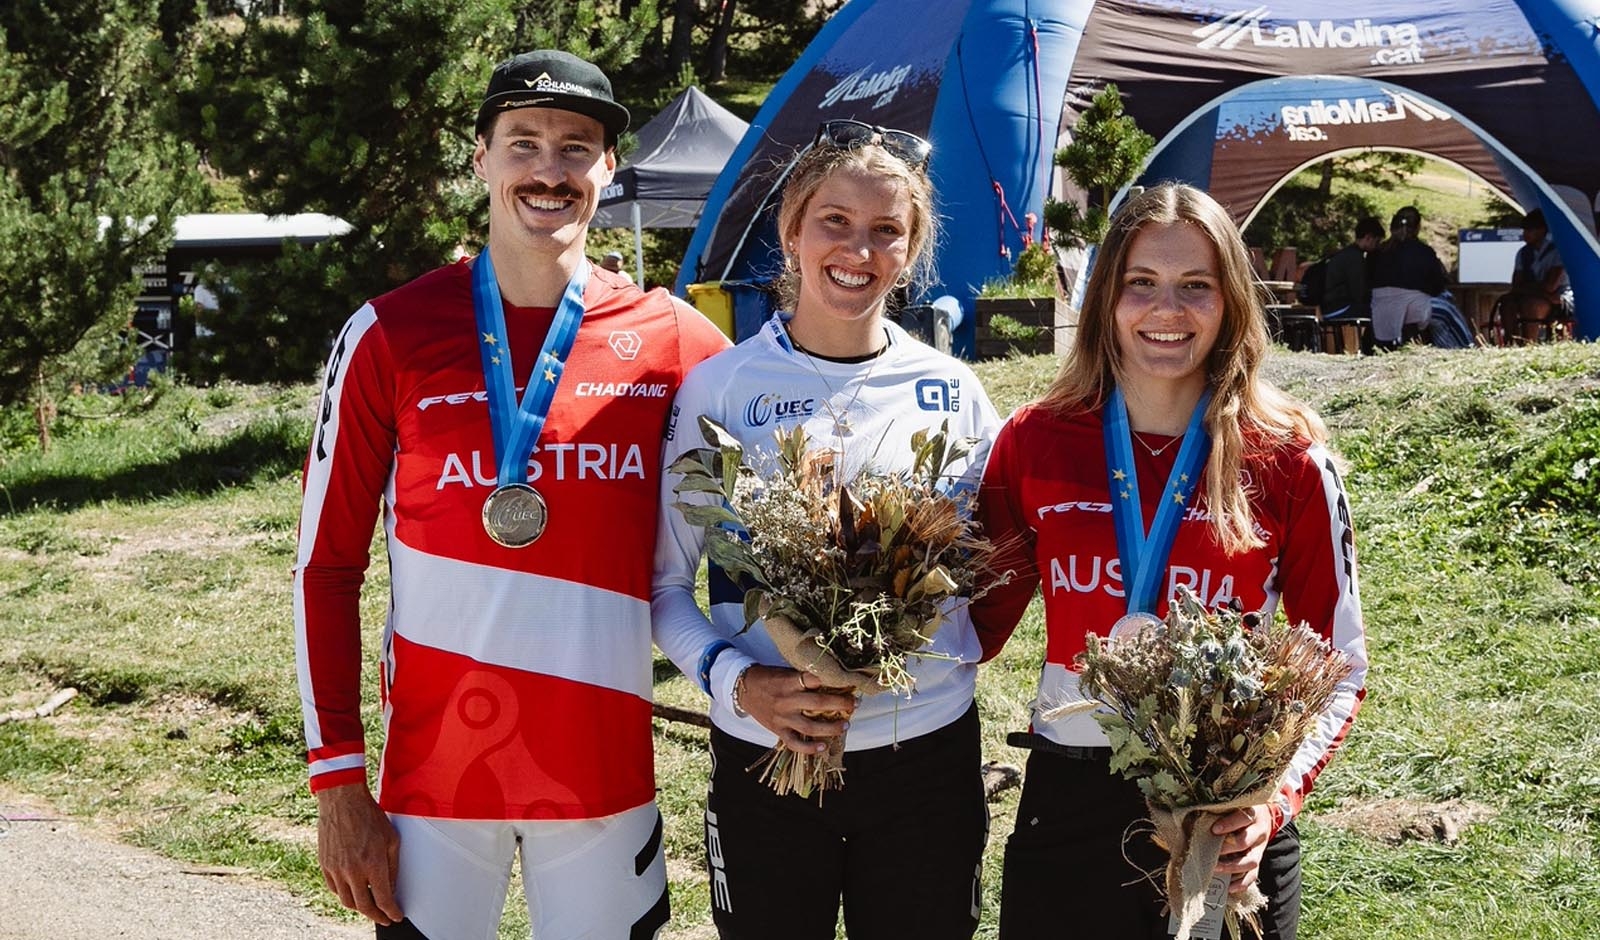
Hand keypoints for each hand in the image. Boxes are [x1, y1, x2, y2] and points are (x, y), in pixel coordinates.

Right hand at [316, 783, 403, 924]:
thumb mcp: (392, 839)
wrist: (342, 800)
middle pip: (364, 906)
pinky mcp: (325, 865)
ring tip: (370, 907)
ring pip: (347, 901)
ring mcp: (336, 869)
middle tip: (384, 918)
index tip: (395, 916)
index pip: (383, 900)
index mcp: (373, 863)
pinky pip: (334, 889)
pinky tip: (353, 892)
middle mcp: (353, 870)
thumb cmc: (370, 816)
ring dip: (360, 908)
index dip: (391, 912)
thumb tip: (390, 889)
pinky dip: (345, 895)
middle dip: (376, 916)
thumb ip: (392, 867)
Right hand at [736, 665, 856, 754]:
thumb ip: (805, 678)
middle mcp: (787, 700)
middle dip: (840, 704)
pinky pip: (794, 743)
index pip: (815, 679)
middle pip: (818, 703)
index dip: (834, 681)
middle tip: (854, 704)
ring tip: (845, 725)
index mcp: (790, 681)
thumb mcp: (786, 672)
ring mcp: (782, 717)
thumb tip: (832, 682)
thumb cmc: (769, 678)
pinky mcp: (778, 730)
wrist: (744, 688)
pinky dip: (809, 748)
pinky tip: (822, 747)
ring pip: (810, 727)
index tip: (849, 683)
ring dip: (830, 728)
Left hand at [1211, 804, 1273, 894]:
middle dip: (1226, 848)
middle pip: (1246, 841)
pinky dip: (1242, 883)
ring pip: (1251, 861)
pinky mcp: (1258, 860)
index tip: (1214, 829)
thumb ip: (1216, 811)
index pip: (1243, 818)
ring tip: (1215, 868)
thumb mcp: (1232, 805)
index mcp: (1252, 813)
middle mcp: (1259, 831)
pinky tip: (1229, 887)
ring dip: (1232, 867)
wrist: (1263, 814)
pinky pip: (1253, 875)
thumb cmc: (1238, 809)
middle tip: (1210, 851)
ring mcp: (1260, 848)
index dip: (1229, 824)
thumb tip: (1189, 816)